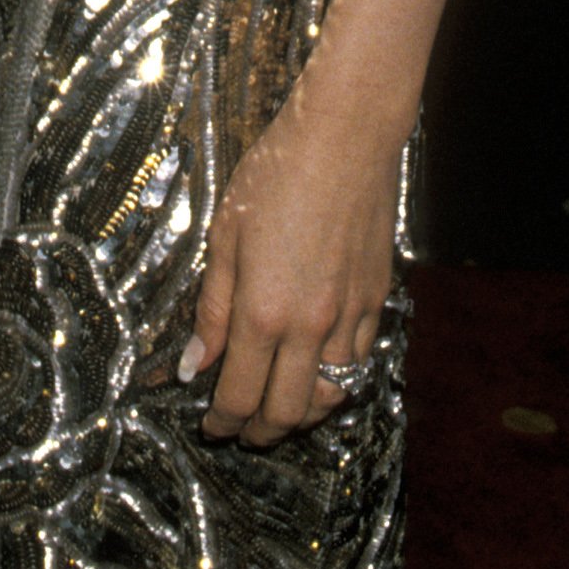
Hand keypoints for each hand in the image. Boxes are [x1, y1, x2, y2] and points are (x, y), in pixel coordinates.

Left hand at [178, 94, 400, 446]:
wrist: (345, 137)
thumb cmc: (276, 173)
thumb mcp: (224, 233)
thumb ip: (212, 306)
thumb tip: (193, 364)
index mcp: (262, 310)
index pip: (239, 392)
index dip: (222, 420)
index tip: (210, 425)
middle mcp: (308, 325)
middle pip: (285, 411)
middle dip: (259, 431)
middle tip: (240, 431)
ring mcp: (348, 317)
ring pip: (329, 397)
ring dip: (301, 415)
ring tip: (278, 411)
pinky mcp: (375, 301)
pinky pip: (358, 364)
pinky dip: (336, 382)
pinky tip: (318, 373)